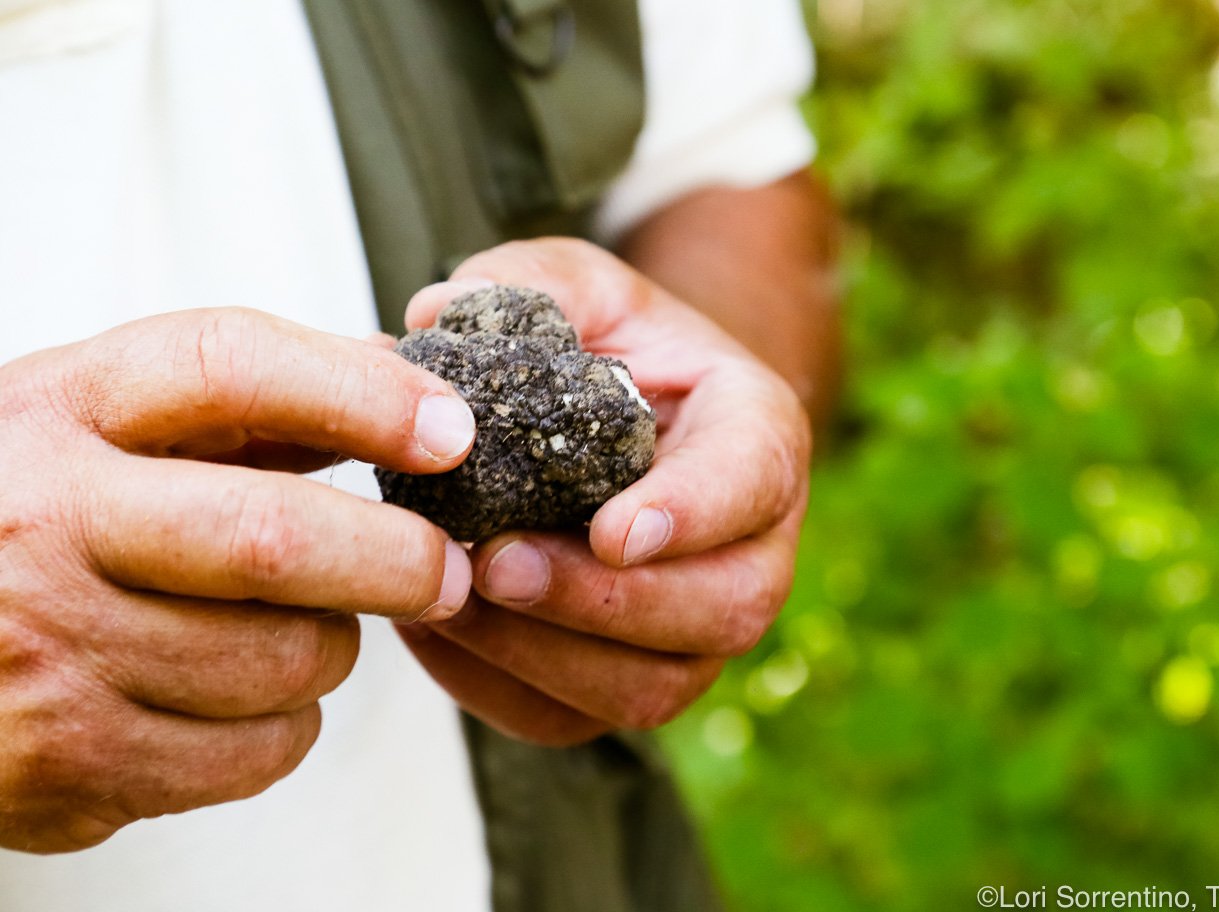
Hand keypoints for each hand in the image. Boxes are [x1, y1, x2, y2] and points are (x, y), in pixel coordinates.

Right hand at [0, 308, 474, 852]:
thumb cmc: (32, 514)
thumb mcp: (101, 425)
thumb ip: (249, 404)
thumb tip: (415, 394)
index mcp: (59, 412)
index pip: (229, 367)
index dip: (362, 395)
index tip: (451, 431)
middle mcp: (41, 525)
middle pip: (275, 540)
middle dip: (398, 560)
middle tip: (447, 572)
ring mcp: (47, 653)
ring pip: (284, 661)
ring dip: (331, 649)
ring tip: (295, 629)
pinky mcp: (66, 765)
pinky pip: (254, 755)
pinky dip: (286, 728)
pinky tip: (241, 697)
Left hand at [397, 239, 810, 745]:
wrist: (628, 423)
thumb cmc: (611, 349)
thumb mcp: (582, 288)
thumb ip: (528, 284)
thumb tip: (433, 316)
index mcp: (758, 436)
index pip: (753, 481)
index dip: (694, 513)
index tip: (614, 529)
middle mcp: (753, 546)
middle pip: (722, 609)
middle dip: (606, 603)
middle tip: (500, 564)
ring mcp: (699, 627)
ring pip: (654, 686)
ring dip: (546, 656)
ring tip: (450, 598)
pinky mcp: (632, 677)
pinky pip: (578, 718)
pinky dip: (501, 689)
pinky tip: (437, 630)